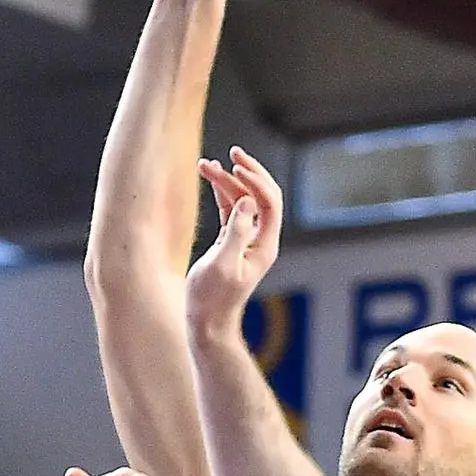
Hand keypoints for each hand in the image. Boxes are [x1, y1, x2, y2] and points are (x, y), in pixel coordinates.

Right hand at [183, 149, 285, 342]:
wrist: (206, 323)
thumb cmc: (212, 299)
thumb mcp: (222, 265)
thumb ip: (236, 232)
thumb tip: (247, 201)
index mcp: (265, 246)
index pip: (269, 203)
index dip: (255, 181)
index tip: (235, 166)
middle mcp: (260, 240)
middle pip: (262, 196)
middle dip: (249, 172)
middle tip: (233, 151)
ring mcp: (247, 240)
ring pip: (243, 200)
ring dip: (228, 181)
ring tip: (206, 165)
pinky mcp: (231, 242)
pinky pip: (231, 210)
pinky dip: (221, 193)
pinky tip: (209, 178)